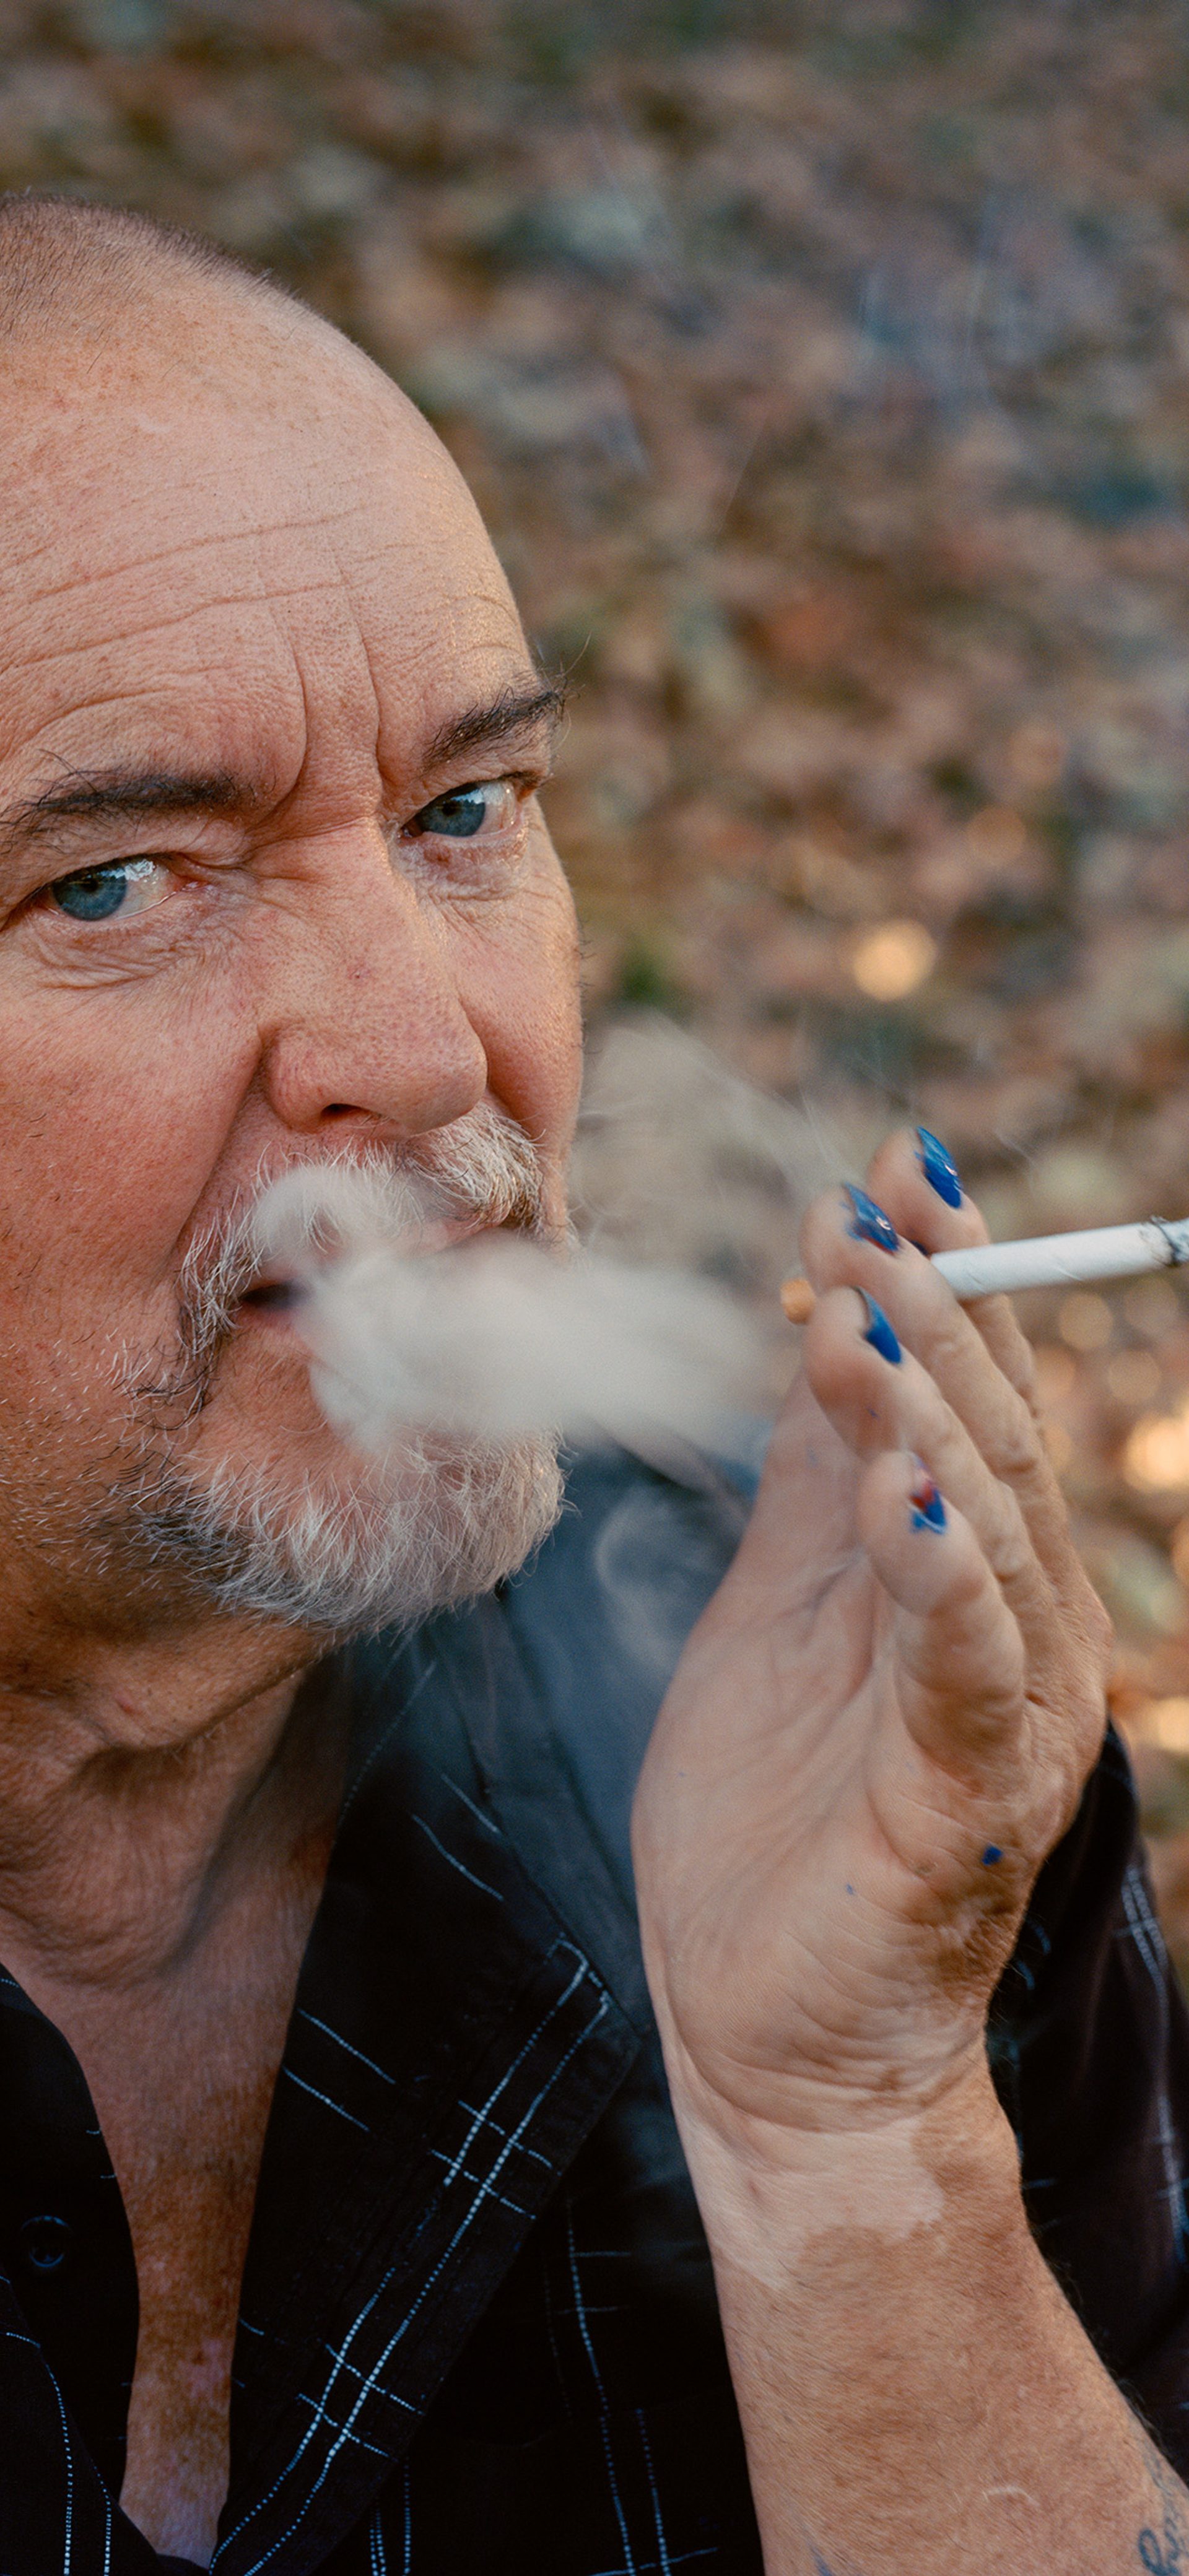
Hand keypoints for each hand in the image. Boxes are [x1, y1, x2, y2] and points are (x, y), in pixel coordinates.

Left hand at [631, 1127, 1110, 2150]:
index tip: (887, 1168)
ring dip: (925, 1413)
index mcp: (979, 1573)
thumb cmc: (775, 1811)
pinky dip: (941, 1570)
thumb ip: (814, 1469)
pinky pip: (966, 1666)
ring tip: (858, 1318)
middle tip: (861, 1217)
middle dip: (929, 1315)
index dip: (942, 1276)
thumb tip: (822, 1314)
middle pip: (993, 1440)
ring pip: (987, 1530)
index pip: (973, 1396)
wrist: (767, 2029)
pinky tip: (901, 1490)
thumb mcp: (781, 1596)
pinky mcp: (964, 1797)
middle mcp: (1021, 1628)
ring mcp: (1005, 1713)